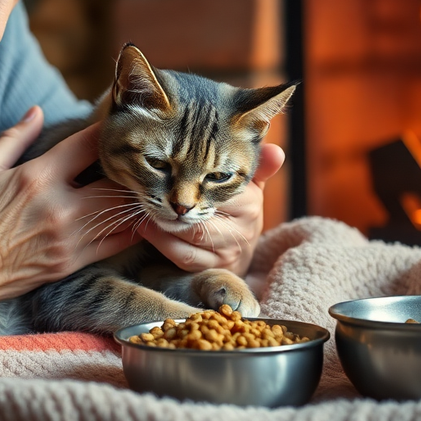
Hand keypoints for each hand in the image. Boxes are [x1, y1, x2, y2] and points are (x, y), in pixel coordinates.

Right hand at [0, 106, 141, 322]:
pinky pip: (114, 244)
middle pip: (117, 181)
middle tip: (133, 160)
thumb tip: (37, 111)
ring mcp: (68, 239)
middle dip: (126, 168)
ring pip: (122, 214)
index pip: (88, 144)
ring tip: (137, 187)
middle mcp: (59, 208)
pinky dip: (126, 229)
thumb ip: (15, 138)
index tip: (114, 124)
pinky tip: (128, 218)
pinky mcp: (69, 264)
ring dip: (130, 199)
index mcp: (37, 177)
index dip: (106, 130)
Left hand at [136, 143, 284, 274]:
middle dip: (170, 202)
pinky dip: (161, 242)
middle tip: (147, 189)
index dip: (190, 178)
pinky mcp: (212, 269)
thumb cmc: (236, 208)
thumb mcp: (247, 184)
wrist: (239, 251)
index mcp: (251, 202)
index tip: (167, 167)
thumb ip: (255, 165)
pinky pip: (183, 255)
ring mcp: (228, 251)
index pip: (217, 187)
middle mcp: (243, 229)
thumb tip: (276, 151)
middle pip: (200, 214)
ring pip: (189, 236)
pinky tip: (146, 227)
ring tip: (144, 206)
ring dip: (161, 222)